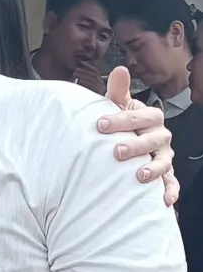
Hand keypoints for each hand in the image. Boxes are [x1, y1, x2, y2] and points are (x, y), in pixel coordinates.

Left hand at [97, 67, 177, 206]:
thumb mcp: (118, 106)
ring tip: (139, 176)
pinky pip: (171, 183)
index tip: (99, 124)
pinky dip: (170, 191)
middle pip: (152, 140)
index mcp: (150, 118)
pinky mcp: (165, 174)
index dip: (120, 120)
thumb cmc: (121, 123)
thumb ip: (118, 91)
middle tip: (116, 151)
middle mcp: (160, 136)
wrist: (127, 140)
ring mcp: (164, 156)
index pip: (138, 117)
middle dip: (135, 145)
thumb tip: (119, 69)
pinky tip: (165, 201)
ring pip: (163, 162)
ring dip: (152, 169)